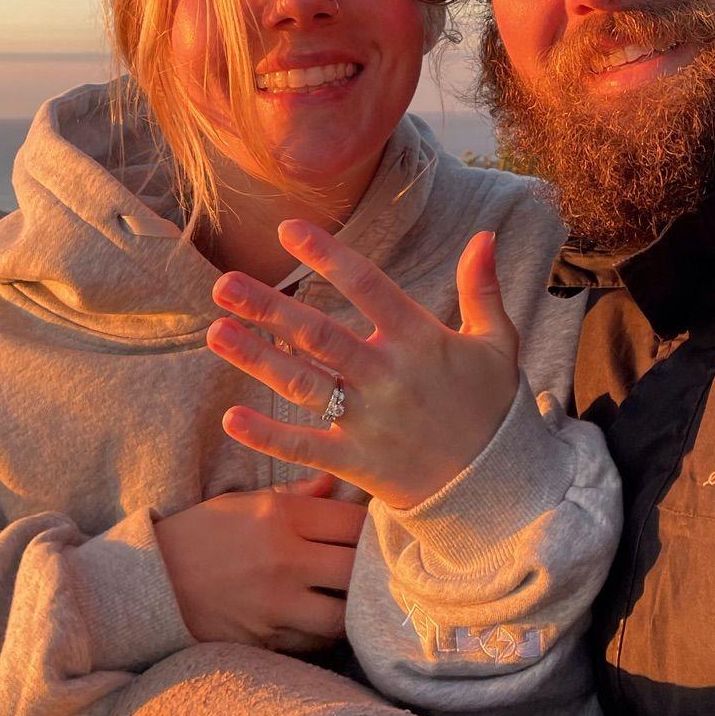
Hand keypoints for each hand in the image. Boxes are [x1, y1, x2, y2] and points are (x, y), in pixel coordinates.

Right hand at [152, 476, 365, 653]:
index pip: (352, 522)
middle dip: (368, 569)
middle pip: (356, 570)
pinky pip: (312, 642)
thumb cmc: (200, 534)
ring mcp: (274, 605)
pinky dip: (322, 635)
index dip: (370, 528)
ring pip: (341, 617)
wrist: (149, 583)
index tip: (373, 532)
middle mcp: (283, 560)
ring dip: (350, 609)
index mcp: (280, 517)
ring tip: (350, 600)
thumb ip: (294, 495)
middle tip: (372, 569)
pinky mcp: (263, 640)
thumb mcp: (242, 502)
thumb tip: (335, 483)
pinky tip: (320, 620)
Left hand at [208, 223, 520, 511]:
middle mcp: (388, 375)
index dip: (328, 255)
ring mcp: (369, 421)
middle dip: (269, 308)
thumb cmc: (493, 407)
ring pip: (303, 384)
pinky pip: (305, 448)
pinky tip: (231, 418)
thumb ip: (482, 287)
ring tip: (216, 331)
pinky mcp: (357, 463)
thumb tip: (484, 234)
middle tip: (223, 284)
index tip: (288, 229)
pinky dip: (268, 436)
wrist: (499, 486)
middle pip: (319, 335)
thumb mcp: (497, 342)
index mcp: (420, 339)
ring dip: (256, 359)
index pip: (367, 286)